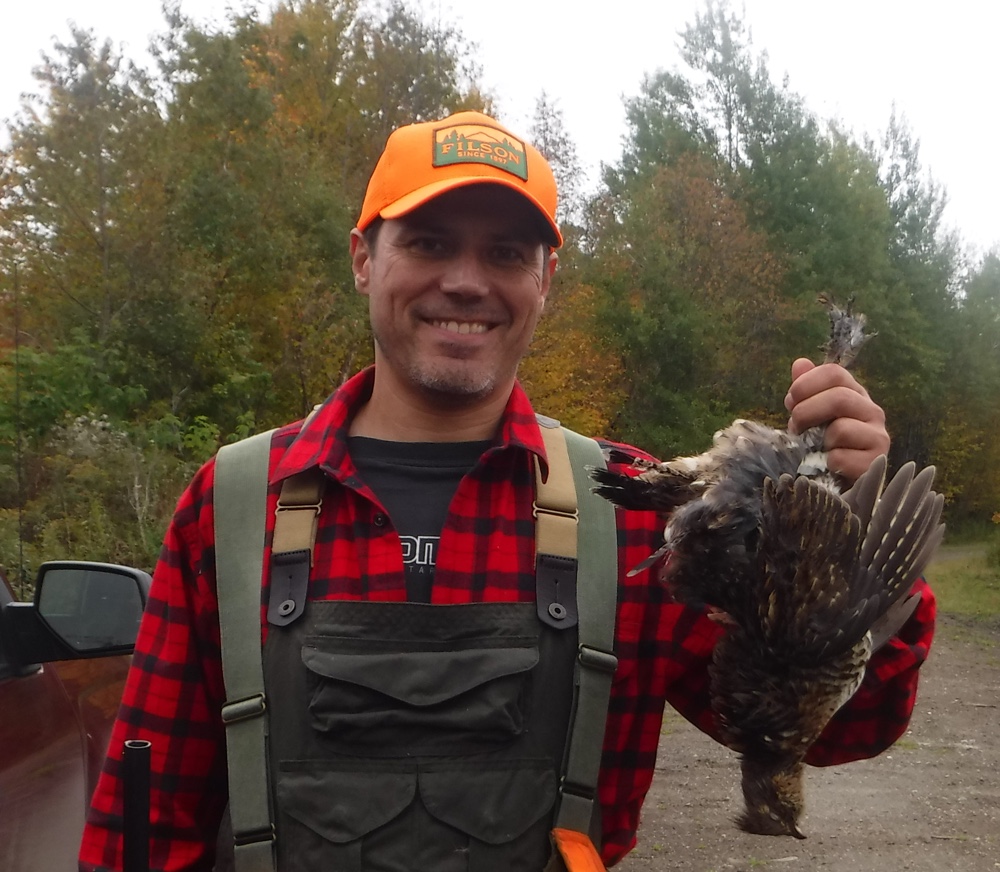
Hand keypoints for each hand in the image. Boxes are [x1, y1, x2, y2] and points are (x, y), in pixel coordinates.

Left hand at [784, 358, 889, 482]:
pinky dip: (825, 462)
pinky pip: (841, 458)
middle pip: (839, 397)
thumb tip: (800, 363)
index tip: (791, 401)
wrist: (840, 482)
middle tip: (795, 427)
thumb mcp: (811, 415)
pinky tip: (826, 465)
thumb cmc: (823, 444)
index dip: (806, 384)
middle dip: (806, 412)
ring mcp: (878, 437)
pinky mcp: (874, 463)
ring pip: (841, 429)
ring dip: (816, 441)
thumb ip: (806, 389)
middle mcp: (872, 411)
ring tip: (812, 448)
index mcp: (855, 393)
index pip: (833, 372)